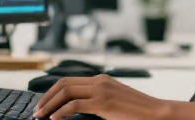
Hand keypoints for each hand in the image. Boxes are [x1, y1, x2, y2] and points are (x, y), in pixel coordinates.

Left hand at [32, 75, 171, 119]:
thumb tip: (77, 108)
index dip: (52, 91)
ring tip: (42, 115)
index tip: (43, 103)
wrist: (157, 113)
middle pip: (63, 84)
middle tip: (38, 110)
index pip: (68, 80)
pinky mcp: (103, 103)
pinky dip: (61, 112)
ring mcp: (101, 91)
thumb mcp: (115, 101)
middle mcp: (99, 81)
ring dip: (50, 105)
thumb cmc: (137, 111)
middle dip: (46, 97)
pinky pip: (74, 106)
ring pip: (65, 92)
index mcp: (101, 79)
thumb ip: (97, 100)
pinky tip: (55, 119)